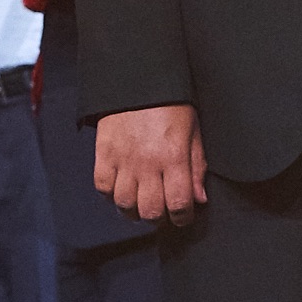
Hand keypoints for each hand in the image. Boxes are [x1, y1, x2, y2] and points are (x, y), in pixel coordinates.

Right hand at [93, 105, 207, 224]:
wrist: (138, 83)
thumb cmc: (171, 106)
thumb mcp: (193, 133)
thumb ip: (197, 168)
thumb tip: (199, 199)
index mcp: (174, 157)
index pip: (178, 203)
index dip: (183, 217)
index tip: (183, 217)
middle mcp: (148, 163)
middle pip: (150, 210)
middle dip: (159, 218)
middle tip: (163, 213)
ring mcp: (123, 160)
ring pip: (124, 204)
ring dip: (134, 211)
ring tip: (142, 205)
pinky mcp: (103, 155)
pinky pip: (103, 188)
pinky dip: (111, 195)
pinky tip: (122, 189)